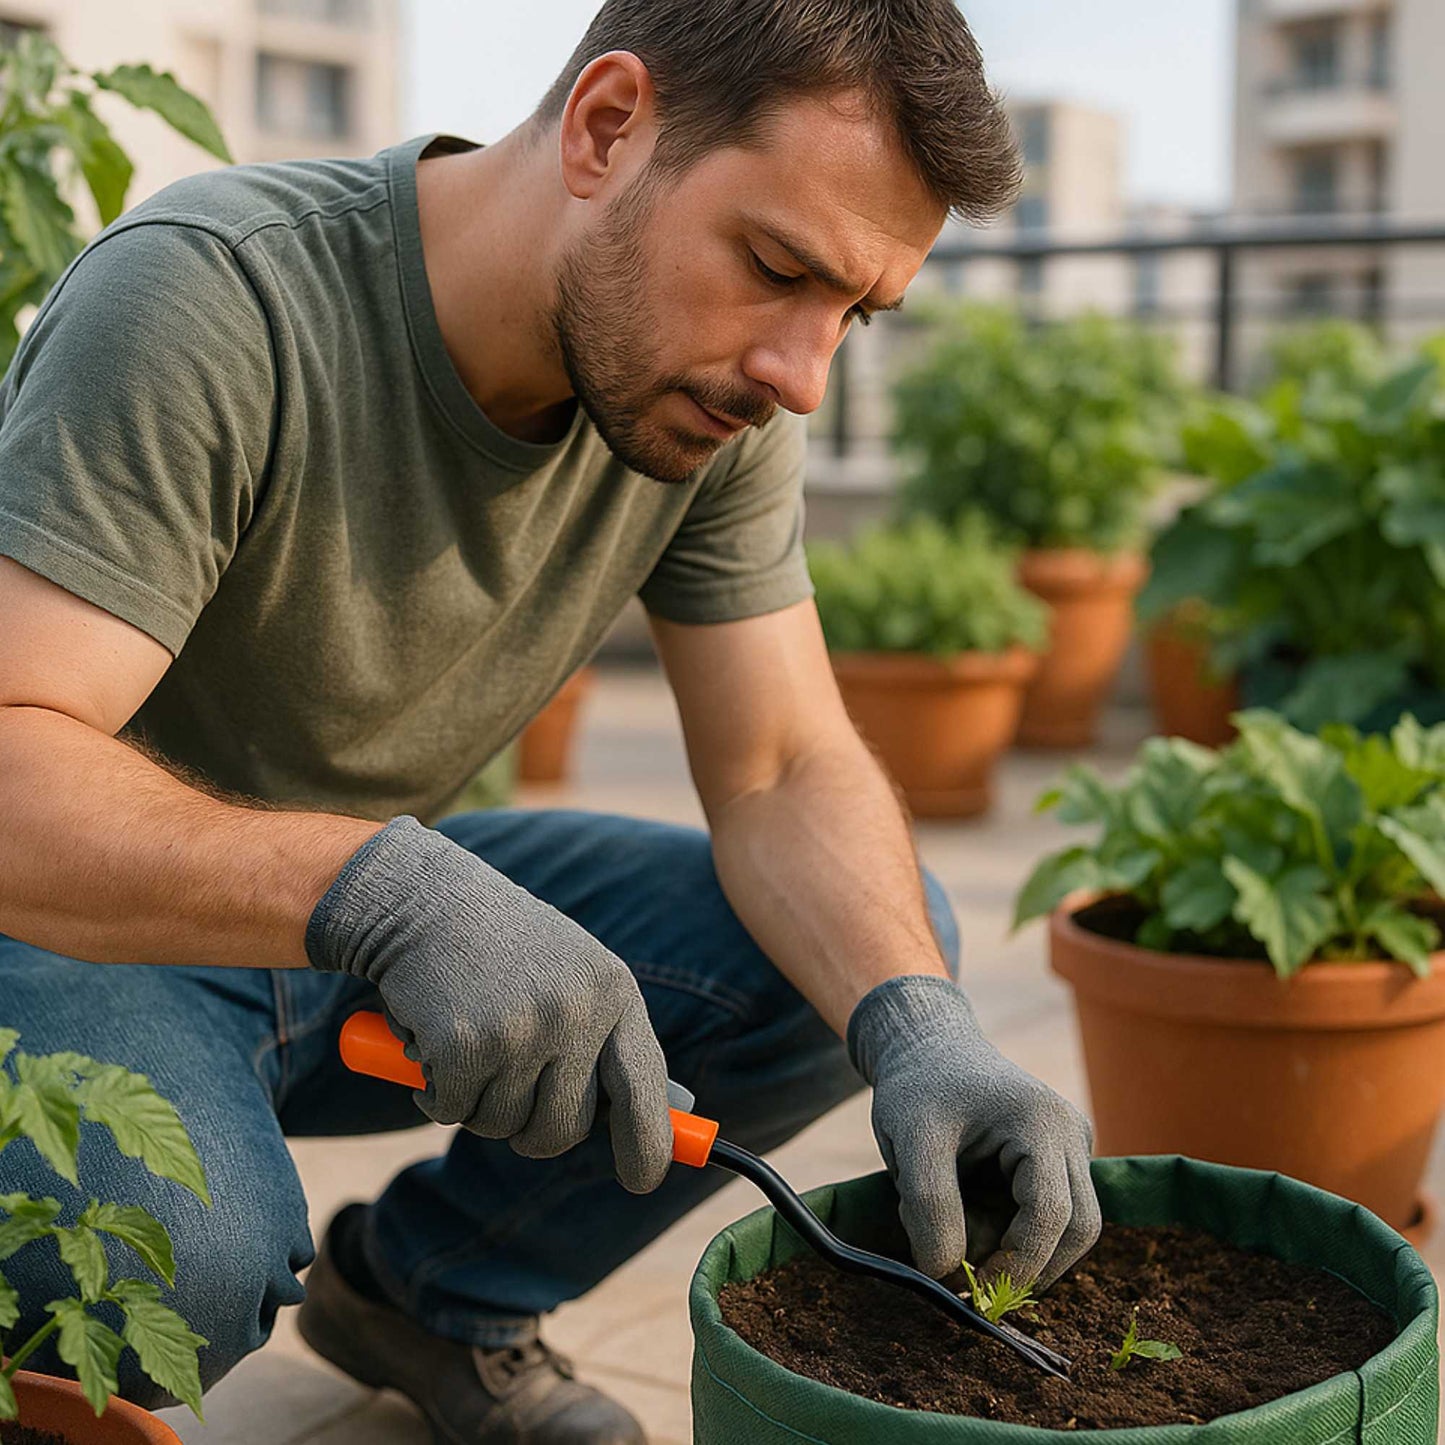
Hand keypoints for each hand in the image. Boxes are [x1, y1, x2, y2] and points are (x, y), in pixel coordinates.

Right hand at [306, 816, 672, 1192]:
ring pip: (501, 1126)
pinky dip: (432, 1092)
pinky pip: (450, 1111)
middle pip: (563, 1131)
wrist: (424, 898)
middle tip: (505, 1090)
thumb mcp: (574, 976)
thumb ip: (606, 1040)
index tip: (643, 1180)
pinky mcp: (465, 1043)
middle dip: (529, 1130)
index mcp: (614, 991)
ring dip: (474, 1103)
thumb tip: (663, 1117)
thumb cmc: (502, 947)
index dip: (648, 1143)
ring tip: (468, 1042)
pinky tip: (432, 1041)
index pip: (643, 1086)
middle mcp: (577, 1011)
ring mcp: (522, 1028)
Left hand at [847, 974, 1099, 1287]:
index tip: (975, 1287)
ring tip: (958, 1225)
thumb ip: (929, 1206)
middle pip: (1078, 1228)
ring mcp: (1072, 1146)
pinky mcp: (1061, 1161)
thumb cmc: (918, 1088)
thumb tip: (950, 1274)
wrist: (928, 1048)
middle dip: (1027, 1263)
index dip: (1018, 1261)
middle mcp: (1071, 1133)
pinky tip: (969, 1209)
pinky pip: (1051, 1215)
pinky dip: (1012, 1230)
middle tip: (971, 1275)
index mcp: (1042, 1121)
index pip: (1052, 1213)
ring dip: (1016, 1247)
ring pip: (1068, 1229)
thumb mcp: (910, 1141)